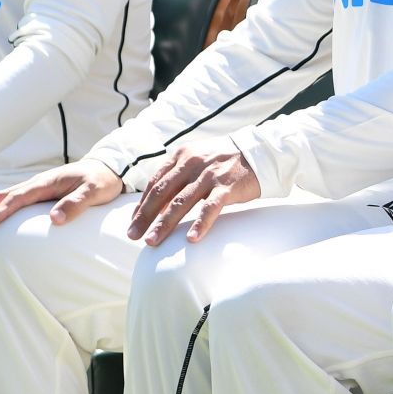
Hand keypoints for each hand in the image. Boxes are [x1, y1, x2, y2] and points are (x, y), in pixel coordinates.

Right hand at [0, 160, 126, 230]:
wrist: (108, 169)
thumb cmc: (101, 181)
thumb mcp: (94, 192)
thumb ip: (76, 204)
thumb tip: (54, 220)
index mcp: (47, 183)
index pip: (18, 197)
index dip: (2, 211)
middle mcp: (38, 183)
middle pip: (3, 196)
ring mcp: (38, 187)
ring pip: (6, 197)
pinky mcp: (41, 192)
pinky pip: (14, 200)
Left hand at [125, 140, 259, 244]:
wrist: (260, 152)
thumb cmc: (225, 160)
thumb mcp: (197, 160)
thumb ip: (178, 176)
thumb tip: (159, 204)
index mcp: (181, 156)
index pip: (155, 182)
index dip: (142, 204)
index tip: (133, 222)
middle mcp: (192, 163)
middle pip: (162, 193)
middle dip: (145, 217)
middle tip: (133, 236)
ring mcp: (209, 174)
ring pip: (181, 202)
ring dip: (164, 224)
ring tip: (152, 241)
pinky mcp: (227, 186)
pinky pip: (210, 208)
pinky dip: (200, 224)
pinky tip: (191, 239)